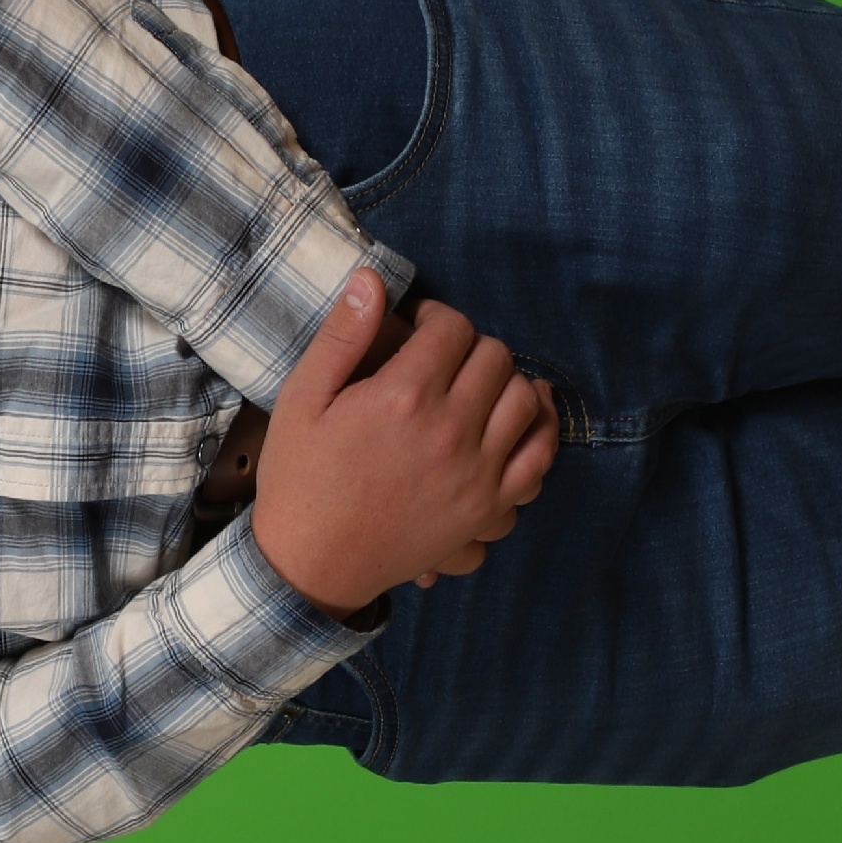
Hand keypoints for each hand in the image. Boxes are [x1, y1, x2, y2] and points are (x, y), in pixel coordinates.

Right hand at [248, 273, 557, 617]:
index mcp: (404, 396)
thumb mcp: (303, 399)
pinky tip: (519, 421)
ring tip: (476, 387)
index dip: (435, 316)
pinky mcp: (489, 508)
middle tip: (443, 359)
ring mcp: (478, 473)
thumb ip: (342, 336)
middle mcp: (451, 431)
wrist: (312, 563)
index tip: (418, 327)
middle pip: (495, 356)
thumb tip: (371, 279)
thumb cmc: (301, 478)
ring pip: (525, 400)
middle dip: (470, 346)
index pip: (453, 327)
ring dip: (505, 382)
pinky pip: (540, 457)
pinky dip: (538, 431)